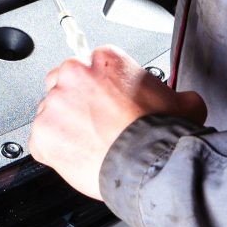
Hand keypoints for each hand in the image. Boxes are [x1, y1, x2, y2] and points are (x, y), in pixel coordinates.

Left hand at [28, 45, 206, 200]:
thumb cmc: (160, 136)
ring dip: (64, 124)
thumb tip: (186, 102)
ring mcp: (55, 104)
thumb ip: (177, 95)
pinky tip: (76, 157)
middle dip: (75, 99)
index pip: (92, 63)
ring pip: (50, 111)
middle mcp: (75, 74)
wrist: (148, 166)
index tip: (106, 100)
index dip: (99, 86)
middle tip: (94, 121)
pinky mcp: (43, 134)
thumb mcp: (183, 104)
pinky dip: (54, 150)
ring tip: (89, 143)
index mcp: (106, 60)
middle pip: (63, 80)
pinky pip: (40, 140)